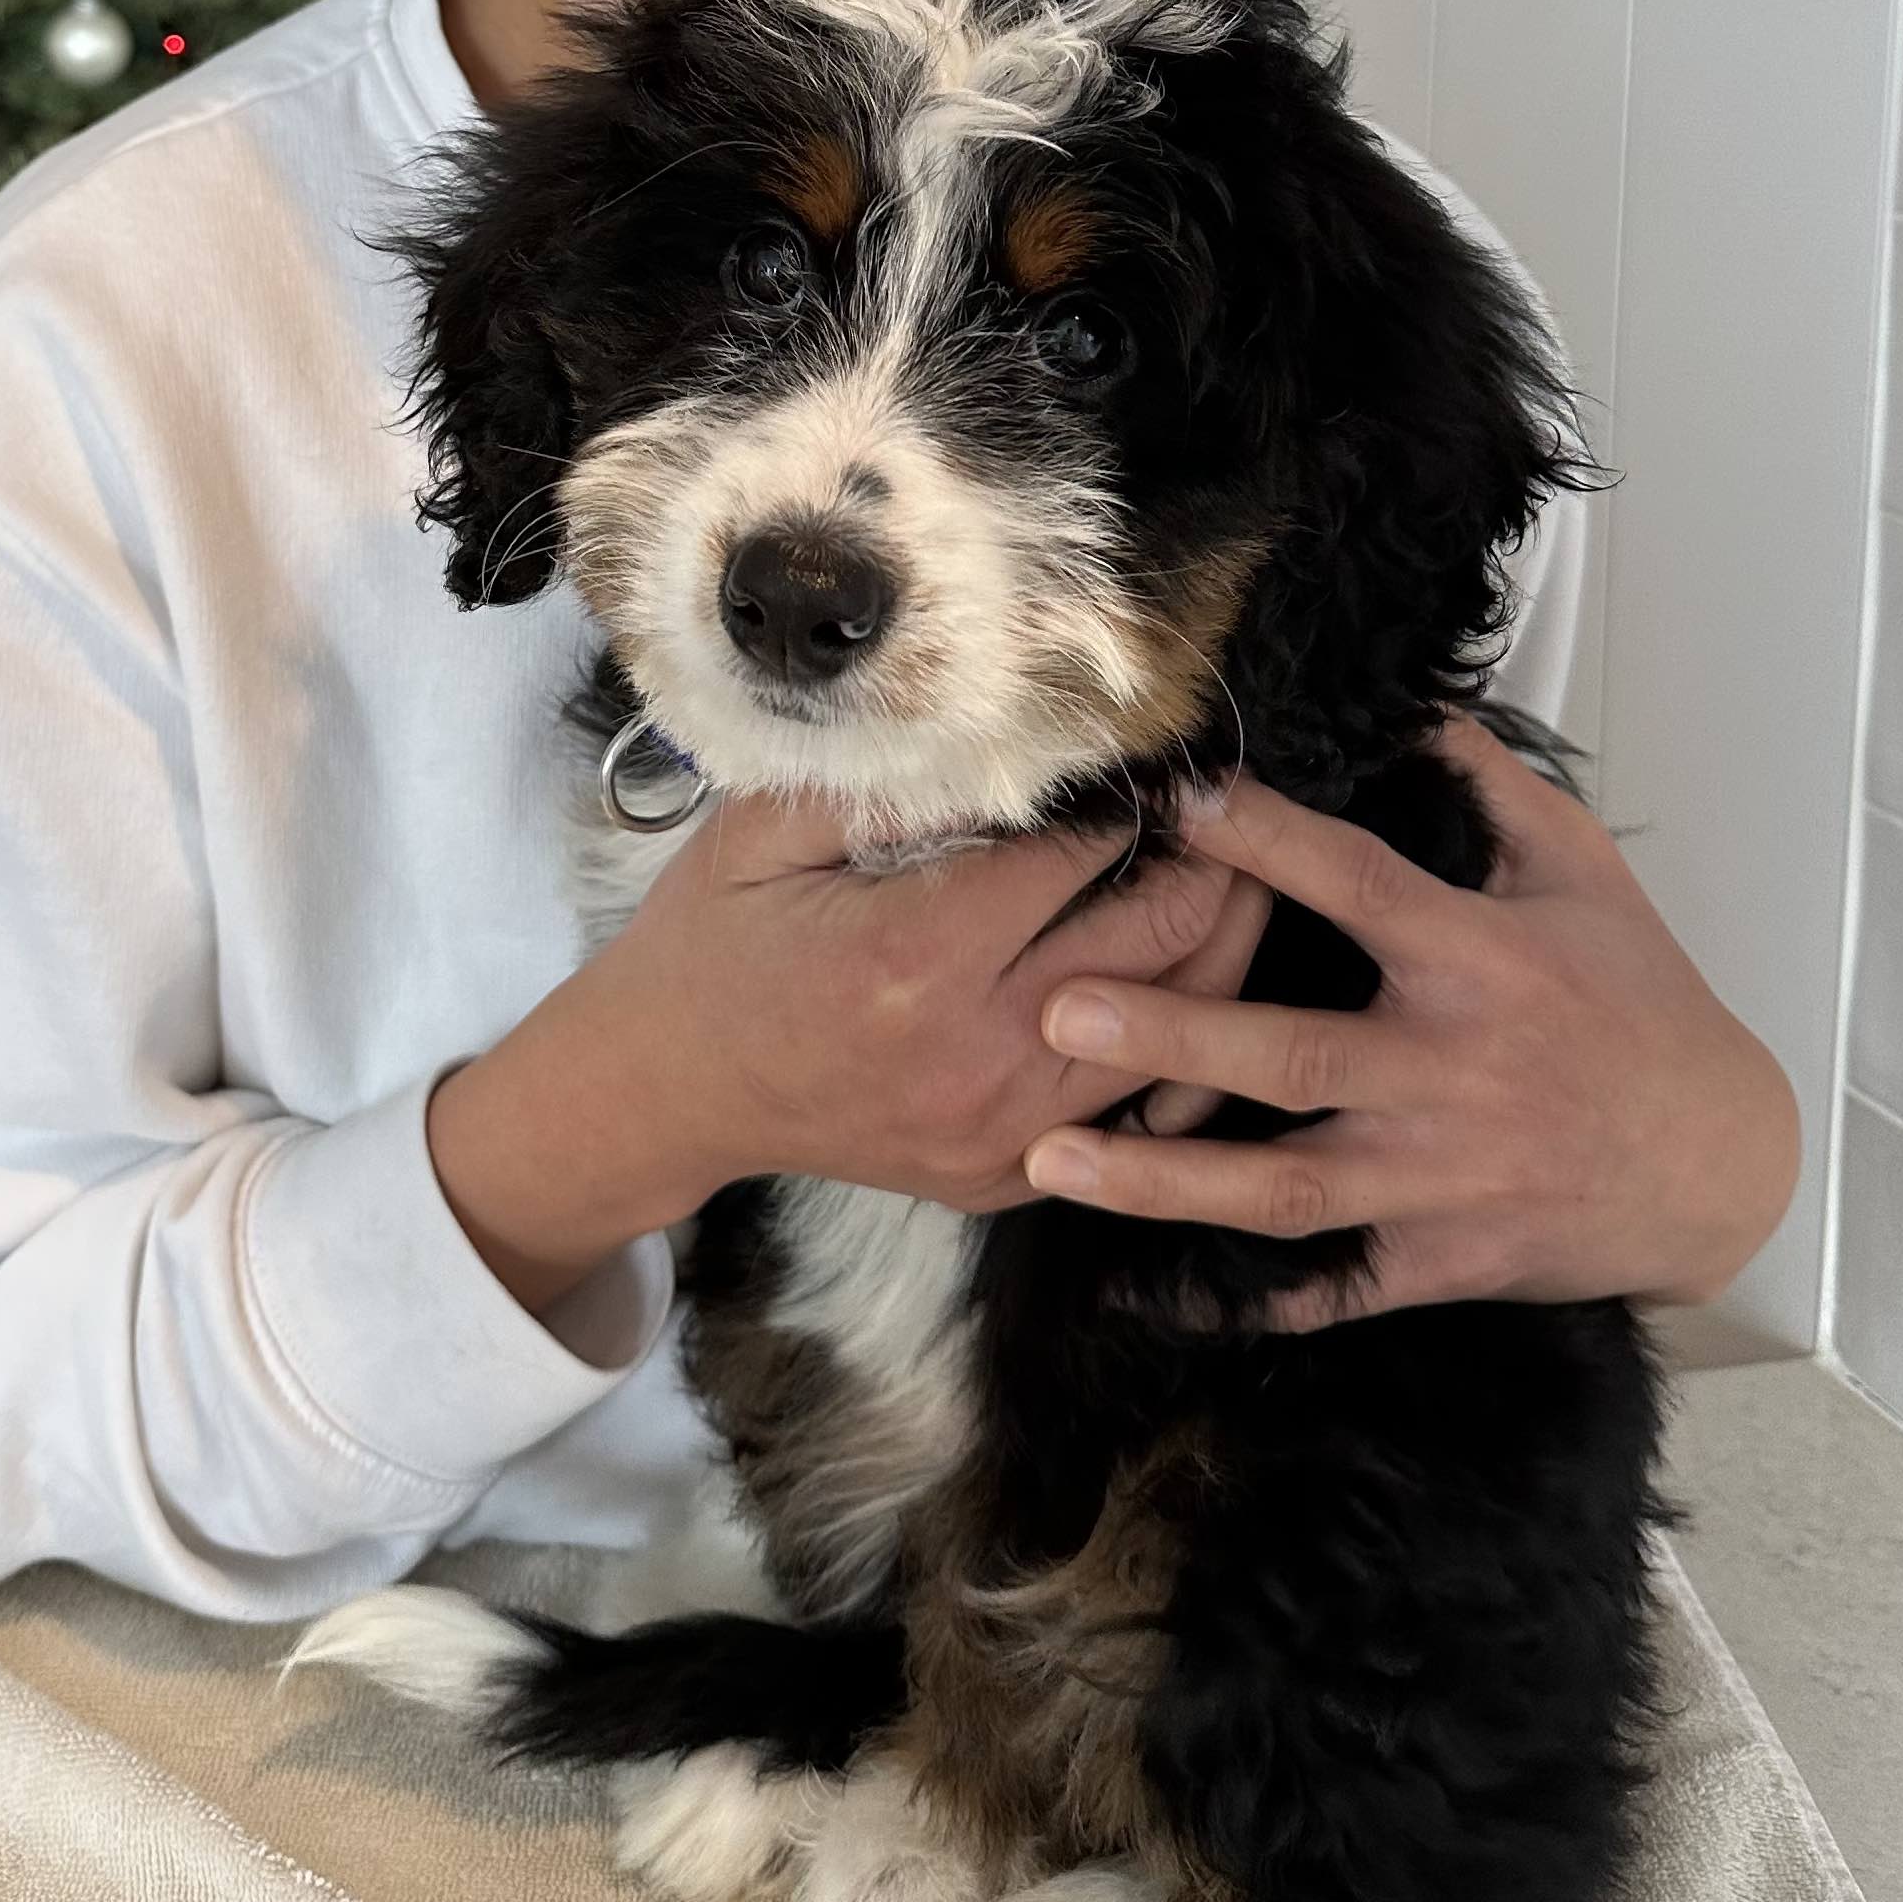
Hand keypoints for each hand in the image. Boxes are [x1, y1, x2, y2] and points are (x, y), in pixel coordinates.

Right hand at [427, 787, 1271, 1321]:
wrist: (666, 1090)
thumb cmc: (713, 942)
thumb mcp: (762, 830)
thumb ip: (883, 777)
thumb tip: (1006, 725)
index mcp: (916, 955)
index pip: (1088, 856)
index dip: (1144, 795)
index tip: (1168, 754)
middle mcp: (976, 1052)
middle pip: (1165, 944)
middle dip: (1217, 861)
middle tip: (1231, 806)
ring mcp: (999, 1131)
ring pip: (1179, 1036)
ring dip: (1221, 949)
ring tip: (1236, 877)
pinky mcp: (1005, 1176)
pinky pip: (1135, 1115)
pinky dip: (1177, 1048)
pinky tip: (1184, 985)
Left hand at [1020, 712, 1801, 1330]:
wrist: (1722, 1166)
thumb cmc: (1643, 1004)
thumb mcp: (1580, 875)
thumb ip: (1489, 786)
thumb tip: (1406, 701)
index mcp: (1480, 964)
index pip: (1359, 887)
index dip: (1268, 841)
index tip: (1179, 800)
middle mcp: (1451, 1075)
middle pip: (1292, 1057)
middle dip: (1172, 1031)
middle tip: (1057, 1006)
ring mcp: (1440, 1180)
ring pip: (1283, 1187)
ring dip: (1160, 1179)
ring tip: (1048, 1158)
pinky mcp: (1439, 1261)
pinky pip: (1323, 1288)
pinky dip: (1234, 1294)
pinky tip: (1136, 1287)